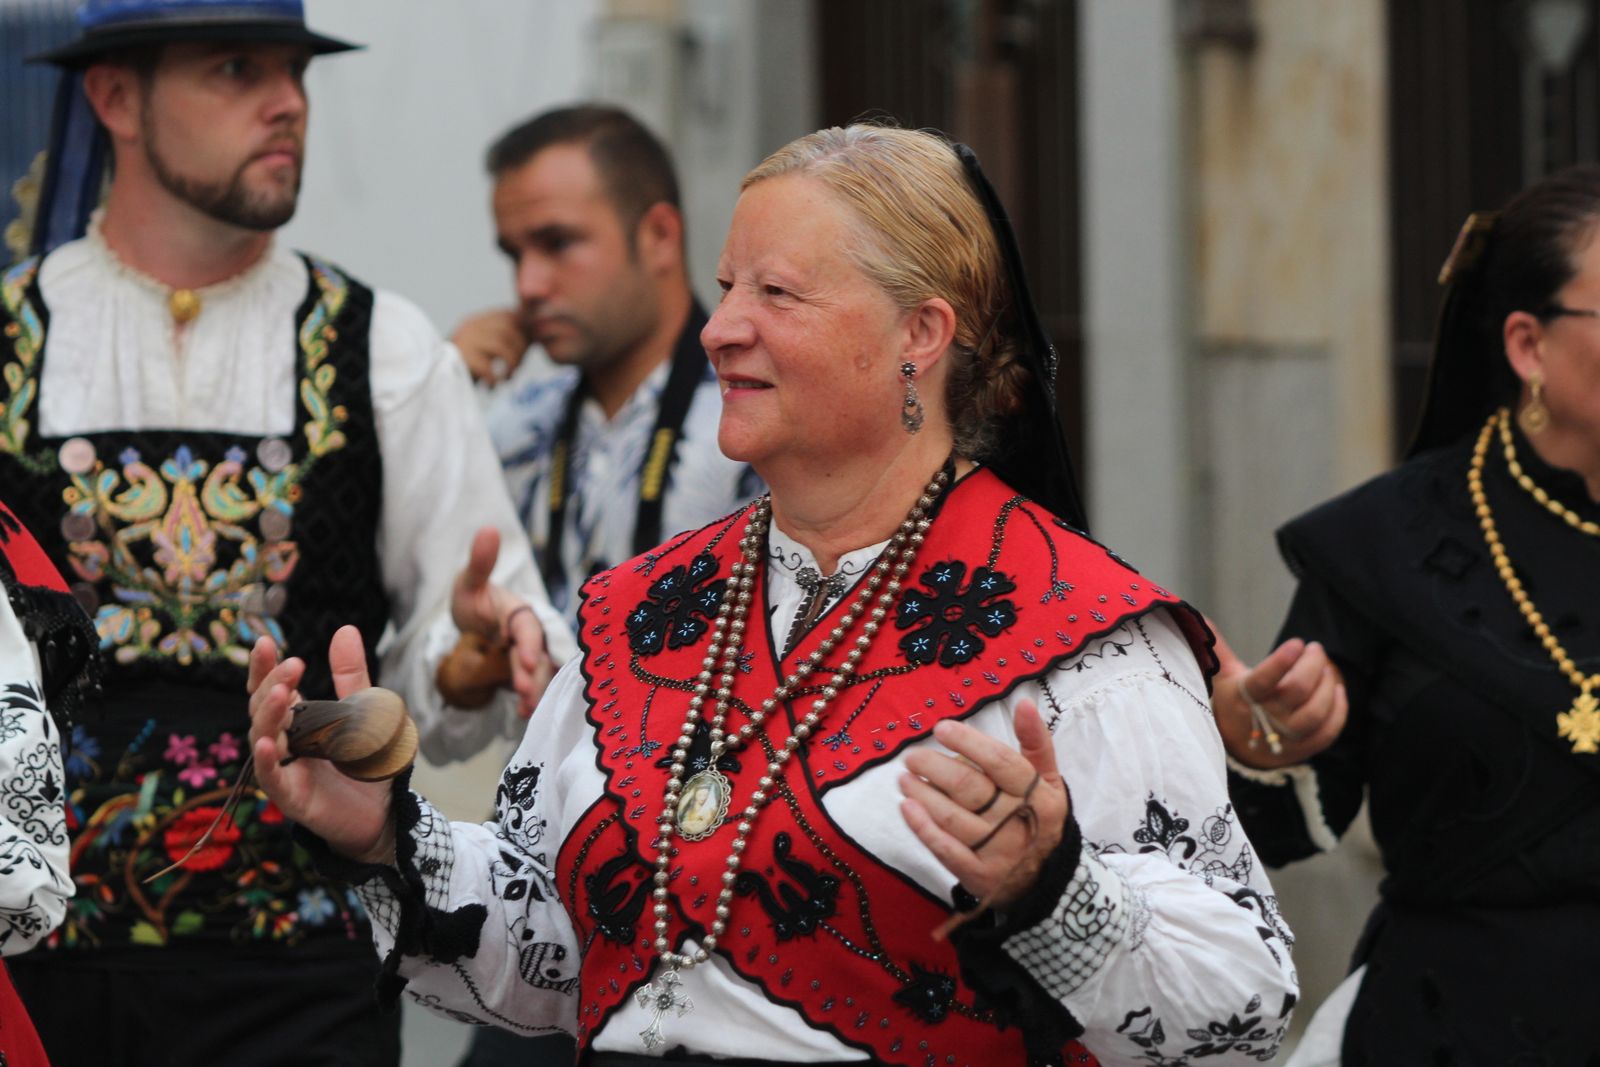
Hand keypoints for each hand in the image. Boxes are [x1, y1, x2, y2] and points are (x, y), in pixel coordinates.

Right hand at [247, 628, 394, 862]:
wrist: (382, 814)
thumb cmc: (365, 764)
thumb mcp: (364, 713)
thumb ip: (351, 676)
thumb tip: (344, 629)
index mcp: (298, 720)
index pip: (270, 689)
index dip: (262, 668)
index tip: (264, 643)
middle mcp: (284, 742)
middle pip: (264, 709)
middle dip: (272, 684)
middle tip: (293, 664)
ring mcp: (284, 770)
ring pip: (263, 739)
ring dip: (268, 716)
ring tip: (280, 694)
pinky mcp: (292, 798)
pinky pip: (272, 778)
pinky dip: (268, 760)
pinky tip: (269, 743)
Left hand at [450, 526, 553, 717]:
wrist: (476, 620)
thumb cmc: (474, 598)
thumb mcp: (470, 582)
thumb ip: (480, 562)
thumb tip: (488, 529)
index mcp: (519, 611)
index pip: (527, 627)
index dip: (529, 643)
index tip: (526, 659)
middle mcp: (530, 634)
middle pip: (536, 654)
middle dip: (532, 674)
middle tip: (523, 692)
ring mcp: (528, 655)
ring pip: (538, 673)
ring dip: (534, 690)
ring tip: (526, 709)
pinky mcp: (523, 673)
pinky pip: (531, 685)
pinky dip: (530, 698)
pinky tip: (523, 714)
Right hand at [451, 308, 529, 385]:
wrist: (437, 379)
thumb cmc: (468, 368)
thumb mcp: (488, 349)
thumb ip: (508, 340)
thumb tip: (535, 336)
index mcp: (479, 321)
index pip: (509, 315)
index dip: (524, 331)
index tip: (526, 349)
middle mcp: (471, 326)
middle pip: (507, 329)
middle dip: (519, 350)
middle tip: (516, 368)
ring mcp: (464, 340)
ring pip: (499, 345)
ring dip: (511, 364)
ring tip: (508, 378)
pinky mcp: (460, 358)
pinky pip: (486, 366)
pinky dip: (495, 378)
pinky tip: (493, 385)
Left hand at [899, 701, 1069, 925]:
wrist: (1045, 878)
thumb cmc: (1038, 817)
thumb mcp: (1048, 780)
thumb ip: (1036, 742)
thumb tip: (1023, 703)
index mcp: (1037, 795)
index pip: (1001, 763)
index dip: (969, 742)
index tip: (941, 729)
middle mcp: (1018, 823)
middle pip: (970, 789)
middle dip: (935, 768)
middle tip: (912, 756)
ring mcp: (997, 851)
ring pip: (953, 818)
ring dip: (923, 794)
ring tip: (904, 778)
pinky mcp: (978, 875)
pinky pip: (946, 850)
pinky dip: (923, 828)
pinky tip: (906, 808)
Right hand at [1211, 625, 1347, 769]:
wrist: (1237, 750)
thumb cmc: (1232, 705)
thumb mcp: (1222, 677)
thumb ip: (1217, 648)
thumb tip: (1199, 617)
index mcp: (1243, 699)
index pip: (1264, 681)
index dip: (1283, 661)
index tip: (1296, 643)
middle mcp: (1265, 720)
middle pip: (1297, 691)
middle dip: (1312, 665)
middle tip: (1315, 649)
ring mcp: (1286, 737)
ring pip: (1316, 712)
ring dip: (1328, 686)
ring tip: (1326, 668)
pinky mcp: (1305, 748)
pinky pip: (1330, 730)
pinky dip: (1339, 709)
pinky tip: (1337, 689)